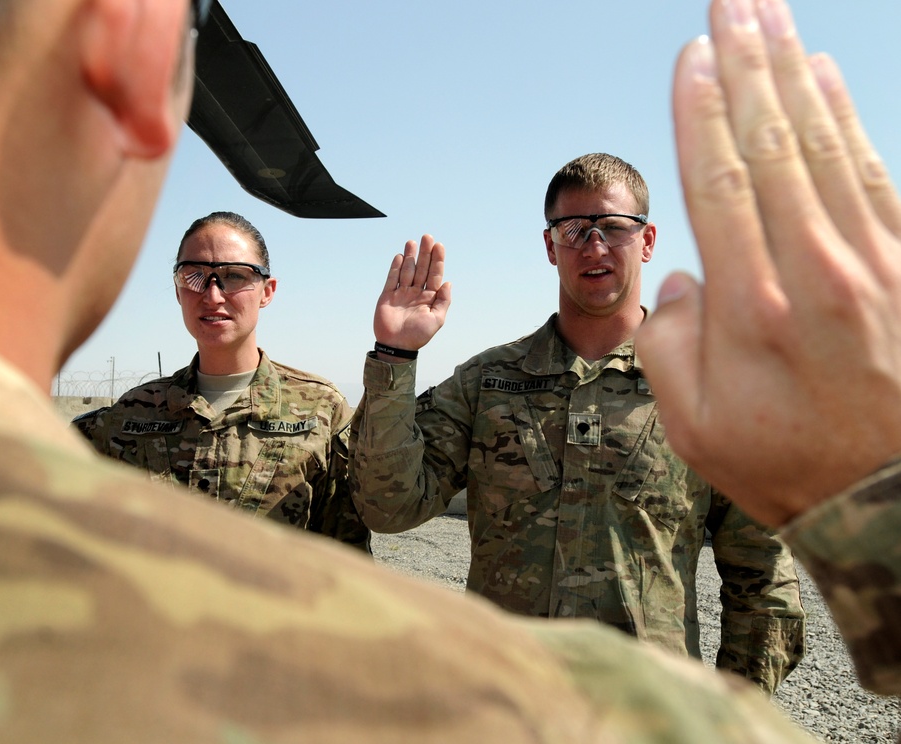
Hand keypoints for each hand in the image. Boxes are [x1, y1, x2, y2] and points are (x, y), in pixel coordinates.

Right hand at [373, 234, 451, 360]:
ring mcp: (401, 293)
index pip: (434, 275)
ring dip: (411, 256)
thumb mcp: (437, 320)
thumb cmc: (418, 335)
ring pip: (407, 270)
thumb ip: (443, 301)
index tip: (439, 246)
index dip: (437, 260)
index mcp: (429, 298)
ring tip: (413, 242)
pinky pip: (392, 279)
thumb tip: (448, 283)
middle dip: (425, 253)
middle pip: (422, 268)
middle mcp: (416, 293)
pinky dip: (395, 267)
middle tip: (427, 237)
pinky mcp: (388, 296)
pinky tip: (400, 256)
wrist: (396, 346)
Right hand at [635, 0, 900, 524]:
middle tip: (731, 1)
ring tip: (771, 15)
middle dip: (749, 64)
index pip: (720, 185)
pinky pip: (877, 175)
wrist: (896, 505)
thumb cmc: (786, 465)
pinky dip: (849, 119)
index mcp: (752, 311)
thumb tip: (677, 277)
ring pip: (827, 147)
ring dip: (795, 74)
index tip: (693, 55)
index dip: (703, 114)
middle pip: (774, 146)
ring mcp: (877, 265)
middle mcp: (817, 273)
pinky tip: (829, 77)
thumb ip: (666, 346)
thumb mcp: (694, 428)